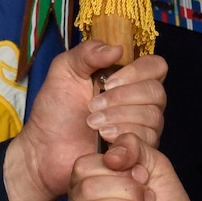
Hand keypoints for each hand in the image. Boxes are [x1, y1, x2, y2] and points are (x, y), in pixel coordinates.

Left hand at [2, 41, 167, 200]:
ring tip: (93, 123)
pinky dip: (123, 135)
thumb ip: (87, 52)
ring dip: (120, 118)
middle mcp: (140, 101)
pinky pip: (147, 139)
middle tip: (92, 107)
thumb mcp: (64, 71)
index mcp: (127, 78)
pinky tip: (103, 138)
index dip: (137, 72)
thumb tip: (117, 49)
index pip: (155, 66)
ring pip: (153, 117)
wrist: (45, 148)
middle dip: (122, 99)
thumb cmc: (55, 111)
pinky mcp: (138, 151)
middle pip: (156, 92)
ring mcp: (142, 127)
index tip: (109, 81)